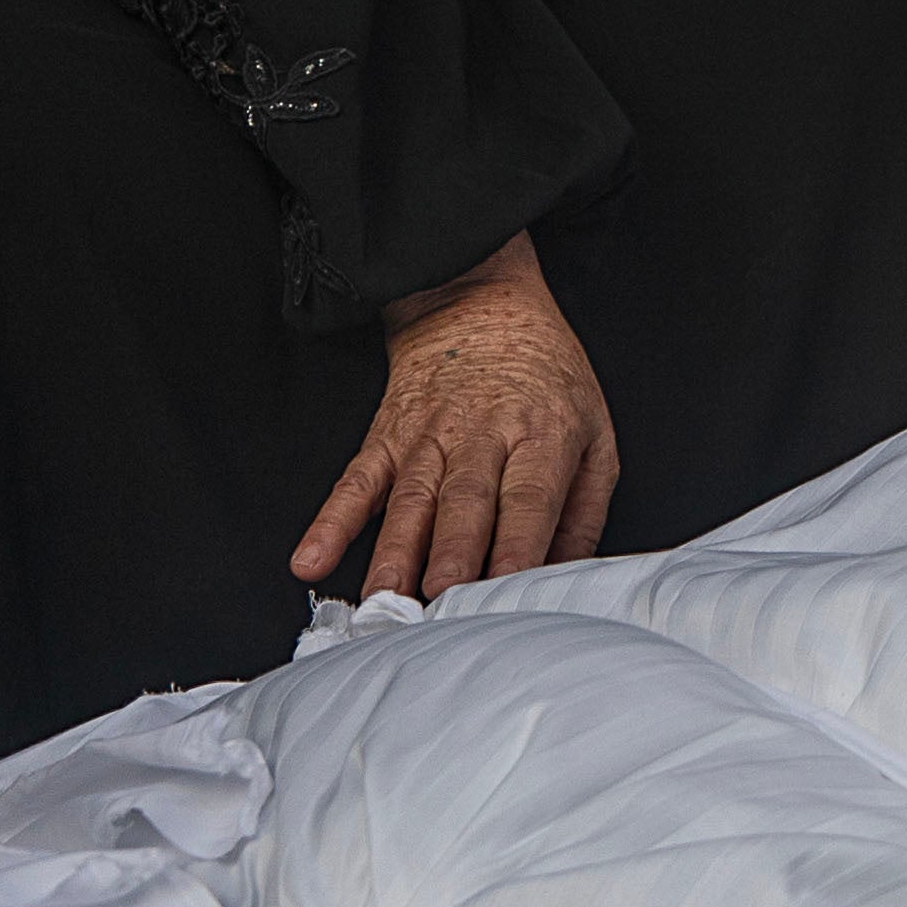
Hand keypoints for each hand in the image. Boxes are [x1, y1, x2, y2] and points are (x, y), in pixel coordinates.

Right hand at [302, 238, 621, 597]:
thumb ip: (583, 511)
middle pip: (465, 503)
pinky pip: (355, 483)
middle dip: (451, 555)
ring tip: (384, 602)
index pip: (529, 498)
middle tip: (440, 602)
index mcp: (541, 435)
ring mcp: (428, 437)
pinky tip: (312, 558)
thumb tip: (566, 578)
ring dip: (394, 555)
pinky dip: (331, 523)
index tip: (506, 590)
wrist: (478, 304)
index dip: (518, 546)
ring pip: (409, 502)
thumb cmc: (544, 375)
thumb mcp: (594, 432)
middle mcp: (482, 436)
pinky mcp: (386, 438)